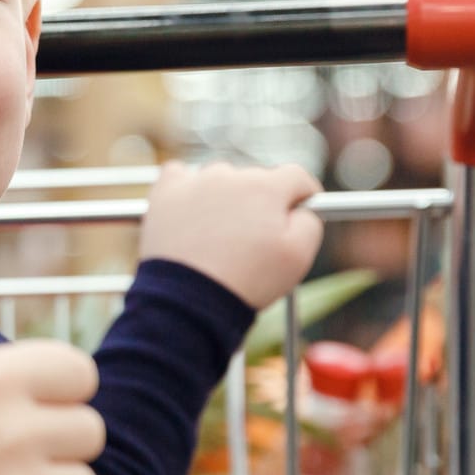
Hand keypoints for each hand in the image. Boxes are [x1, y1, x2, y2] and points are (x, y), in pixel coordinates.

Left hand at [139, 160, 323, 309]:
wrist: (189, 299)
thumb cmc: (248, 280)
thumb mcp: (299, 256)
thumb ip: (310, 222)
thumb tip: (301, 209)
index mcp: (266, 187)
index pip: (295, 177)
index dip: (302, 195)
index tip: (300, 210)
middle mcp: (229, 175)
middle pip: (256, 179)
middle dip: (261, 203)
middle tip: (255, 238)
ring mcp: (194, 182)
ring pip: (220, 180)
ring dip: (226, 198)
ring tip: (221, 235)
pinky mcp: (165, 193)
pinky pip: (180, 176)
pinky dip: (188, 190)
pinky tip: (192, 213)